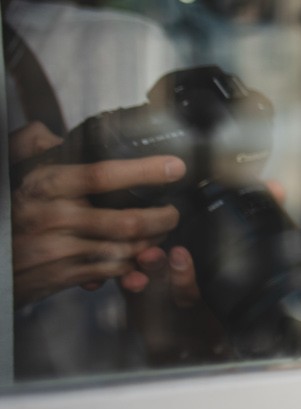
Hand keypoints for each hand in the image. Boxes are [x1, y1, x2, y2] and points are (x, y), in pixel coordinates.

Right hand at [10, 123, 184, 305]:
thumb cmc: (7, 210)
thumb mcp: (14, 172)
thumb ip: (33, 146)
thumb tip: (53, 134)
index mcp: (47, 186)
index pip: (102, 175)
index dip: (144, 171)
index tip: (175, 167)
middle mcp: (55, 218)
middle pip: (126, 220)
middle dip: (161, 218)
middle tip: (172, 213)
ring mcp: (60, 250)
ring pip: (125, 249)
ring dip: (151, 243)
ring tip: (159, 234)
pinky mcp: (63, 275)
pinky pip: (111, 271)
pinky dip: (131, 265)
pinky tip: (136, 256)